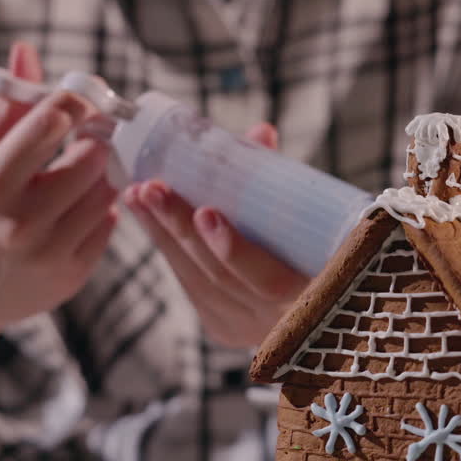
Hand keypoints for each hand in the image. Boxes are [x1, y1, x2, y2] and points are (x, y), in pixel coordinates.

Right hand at [0, 41, 117, 416]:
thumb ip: (4, 108)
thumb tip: (27, 52)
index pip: (50, 123)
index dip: (75, 102)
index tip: (80, 98)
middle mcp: (21, 223)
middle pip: (90, 157)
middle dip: (95, 137)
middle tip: (90, 132)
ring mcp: (50, 254)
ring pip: (106, 191)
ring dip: (101, 172)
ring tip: (80, 168)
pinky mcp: (72, 276)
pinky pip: (107, 224)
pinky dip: (99, 209)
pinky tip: (75, 207)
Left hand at [123, 123, 309, 348]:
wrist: (321, 298)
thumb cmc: (322, 247)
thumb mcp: (314, 218)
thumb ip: (287, 182)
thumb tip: (260, 133)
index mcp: (314, 295)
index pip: (269, 280)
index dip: (235, 250)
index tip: (205, 212)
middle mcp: (278, 321)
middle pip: (220, 278)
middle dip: (180, 230)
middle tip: (152, 189)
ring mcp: (247, 328)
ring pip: (197, 281)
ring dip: (162, 234)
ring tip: (139, 194)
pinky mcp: (222, 325)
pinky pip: (190, 285)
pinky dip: (168, 248)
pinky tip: (146, 217)